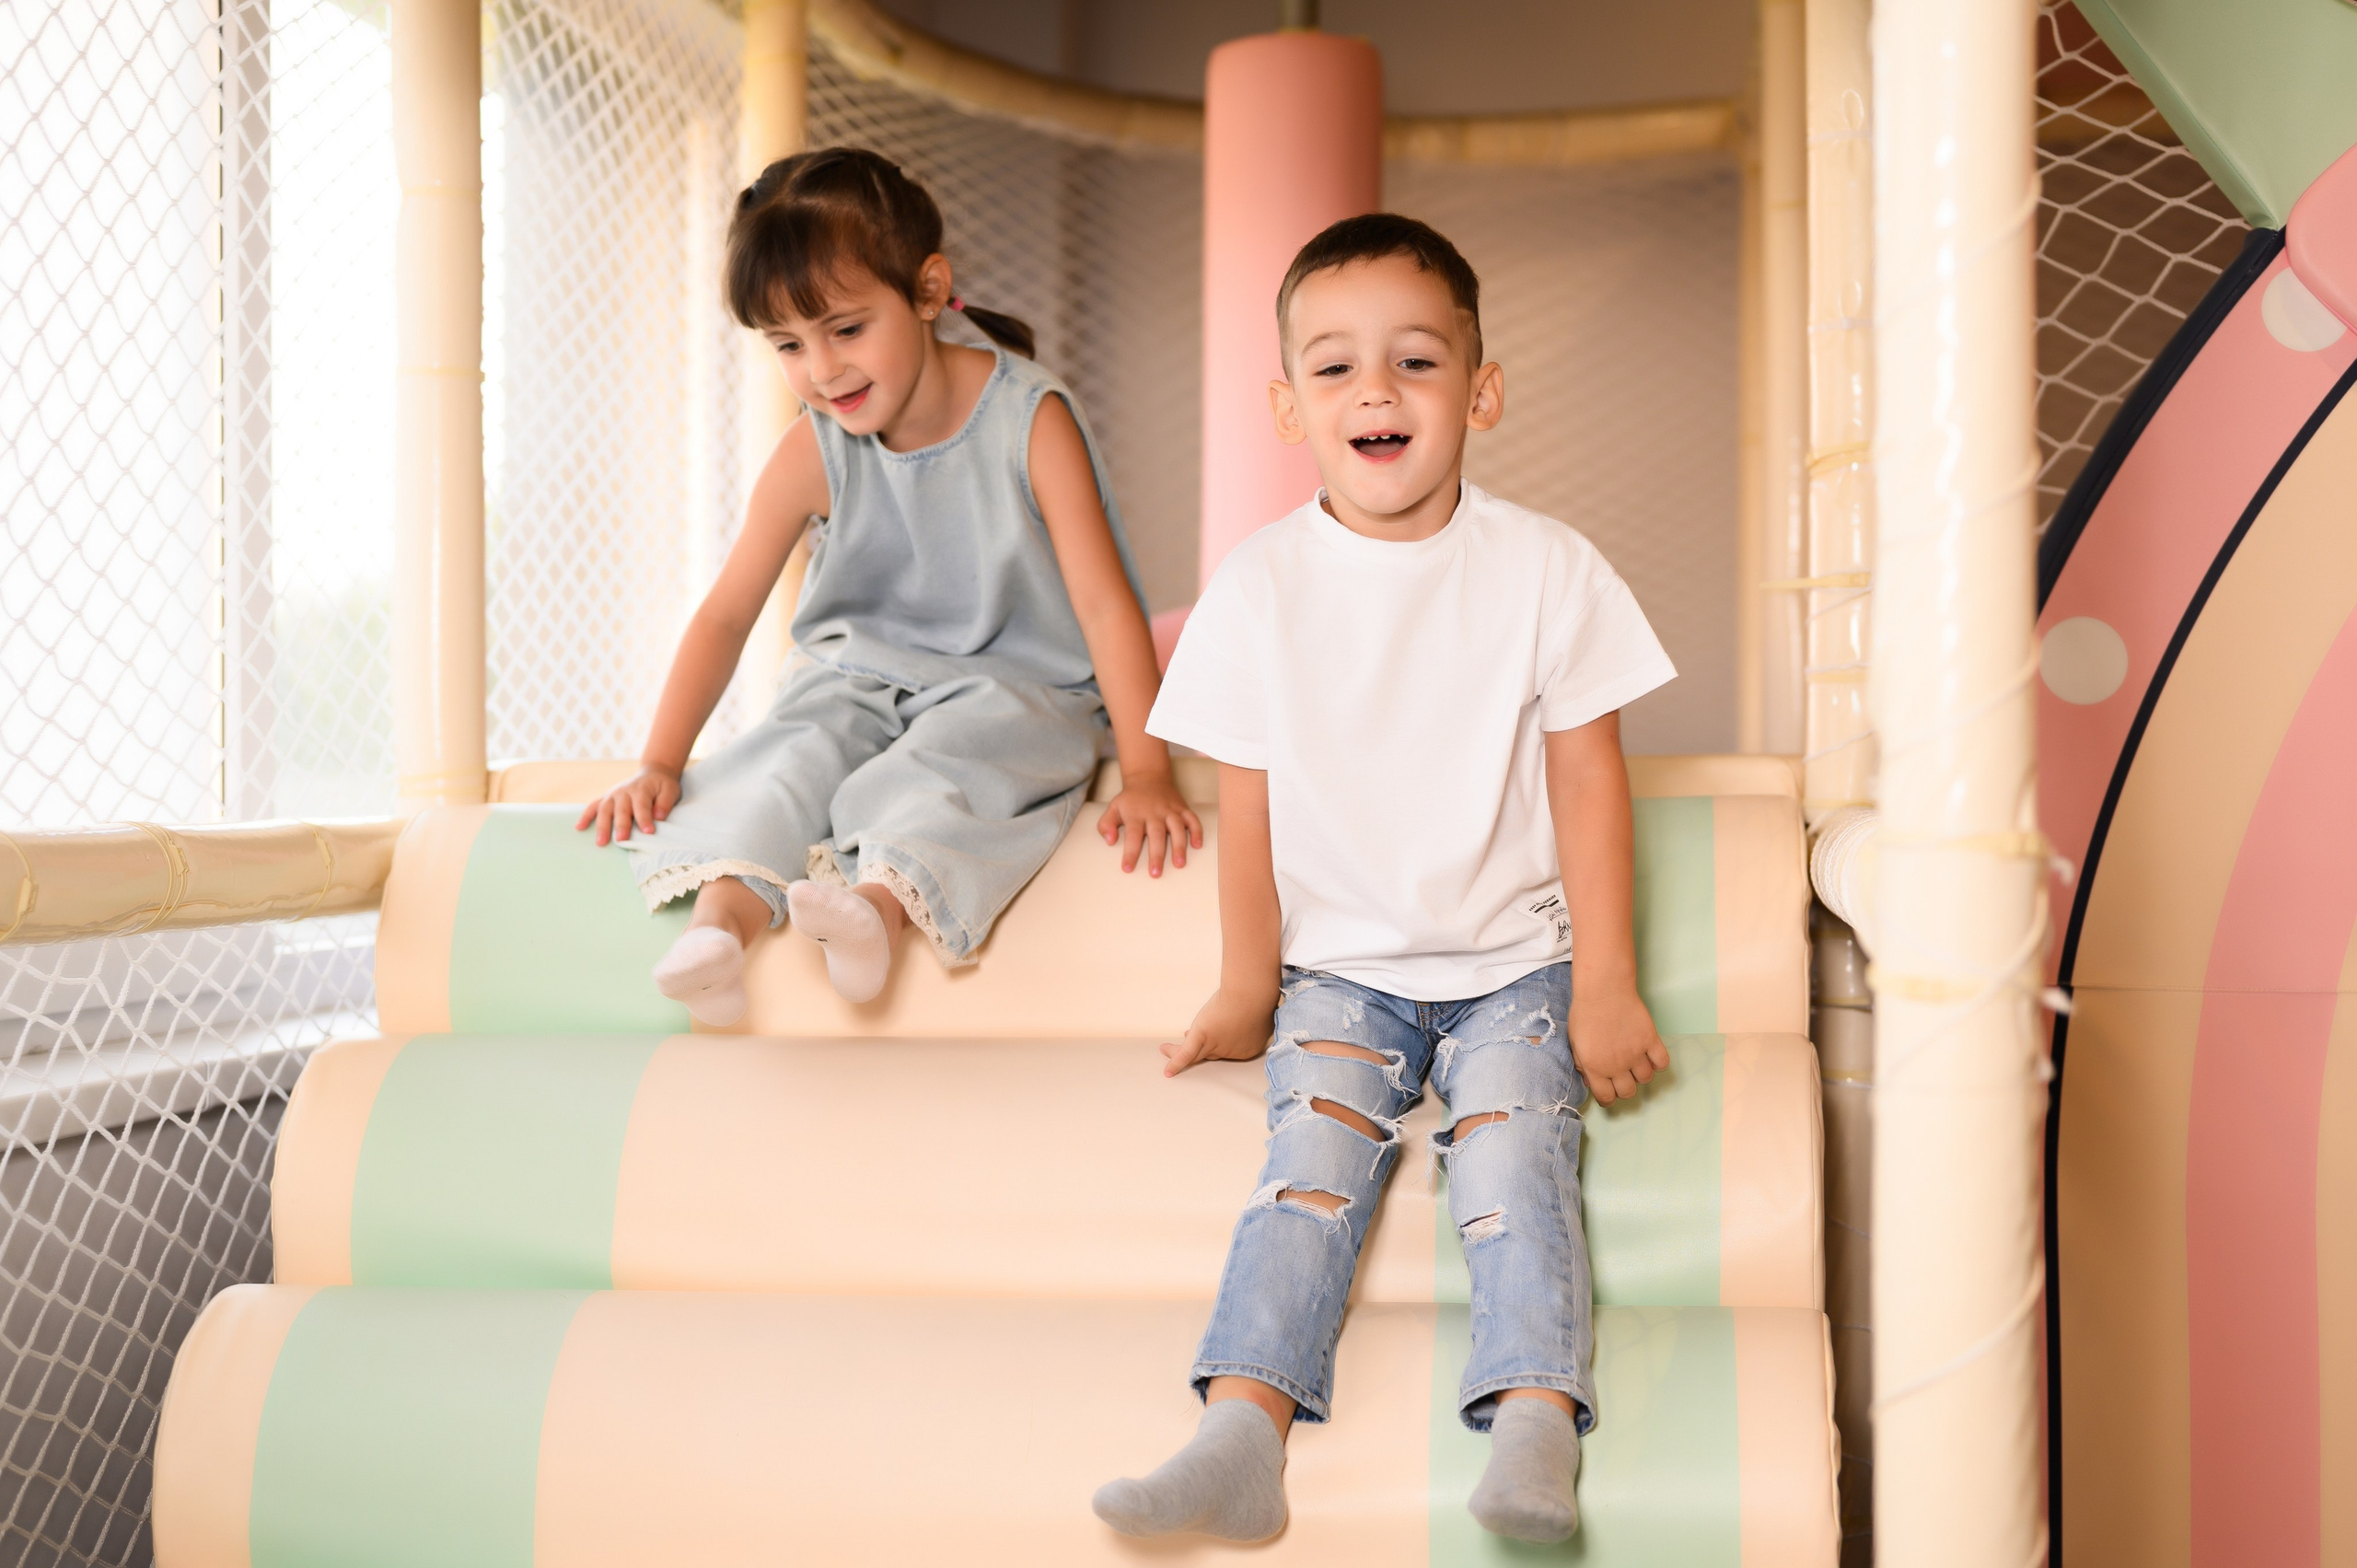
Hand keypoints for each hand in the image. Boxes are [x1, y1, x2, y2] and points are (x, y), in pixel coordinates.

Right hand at [575, 765, 681, 846]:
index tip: (648, 832)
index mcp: (641, 789)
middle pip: (621, 809)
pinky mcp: (607, 798)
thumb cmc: (663, 786)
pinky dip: (586, 816)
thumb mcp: (671, 790)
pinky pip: (593, 806)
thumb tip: (659, 816)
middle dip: (621, 825)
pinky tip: (579, 827)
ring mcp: (613, 794)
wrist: (653, 773)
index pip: (642, 805)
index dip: (645, 818)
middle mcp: (624, 791)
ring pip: (605, 809)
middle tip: (622, 840)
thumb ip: (665, 802)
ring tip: (601, 842)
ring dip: (602, 825)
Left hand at [1096, 771, 1203, 876]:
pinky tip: (1197, 845)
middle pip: (1156, 834)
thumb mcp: (1113, 808)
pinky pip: (1192, 819)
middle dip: (1156, 854)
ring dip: (1179, 846)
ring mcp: (1170, 810)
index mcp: (1136, 814)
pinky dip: (1197, 831)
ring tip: (1179, 864)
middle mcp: (1154, 812)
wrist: (1148, 777)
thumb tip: (1109, 841)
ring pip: (1177, 828)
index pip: (1132, 835)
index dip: (1130, 852)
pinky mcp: (1182, 808)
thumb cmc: (1130, 800)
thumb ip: (1106, 825)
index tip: (1128, 868)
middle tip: (1155, 873)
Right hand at [1159, 987, 1275, 1076]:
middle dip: (1202, 1049)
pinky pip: (1186, 1054)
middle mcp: (1231, 1052)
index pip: (1230, 1048)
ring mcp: (1215, 1045)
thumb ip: (1256, 1018)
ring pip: (1195, 1054)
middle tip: (1187, 1040)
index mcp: (1248, 1048)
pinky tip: (1167, 1072)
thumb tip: (1250, 1014)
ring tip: (1166, 1050)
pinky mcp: (1201, 1036)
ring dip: (1179, 1053)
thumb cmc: (1261, 997)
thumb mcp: (1263, 1010)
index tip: (1216, 1031)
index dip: (1219, 1041)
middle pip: (1211, 1053)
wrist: (1252, 994)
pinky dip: (1176, 1062)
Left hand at [1572, 986, 1669, 1105]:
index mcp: (1595, 1067)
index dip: (1608, 1098)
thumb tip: (1591, 1080)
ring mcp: (1635, 1053)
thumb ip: (1582, 1064)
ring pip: (1646, 1078)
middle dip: (1624, 1088)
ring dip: (1640, 1074)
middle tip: (1622, 1077)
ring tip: (1635, 1062)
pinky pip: (1662, 1062)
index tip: (1609, 1093)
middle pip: (1628, 1092)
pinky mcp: (1650, 1040)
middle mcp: (1616, 1065)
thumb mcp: (1574, 1042)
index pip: (1606, 1097)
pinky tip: (1651, 1056)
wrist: (1603, 990)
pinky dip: (1658, 1063)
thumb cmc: (1585, 1013)